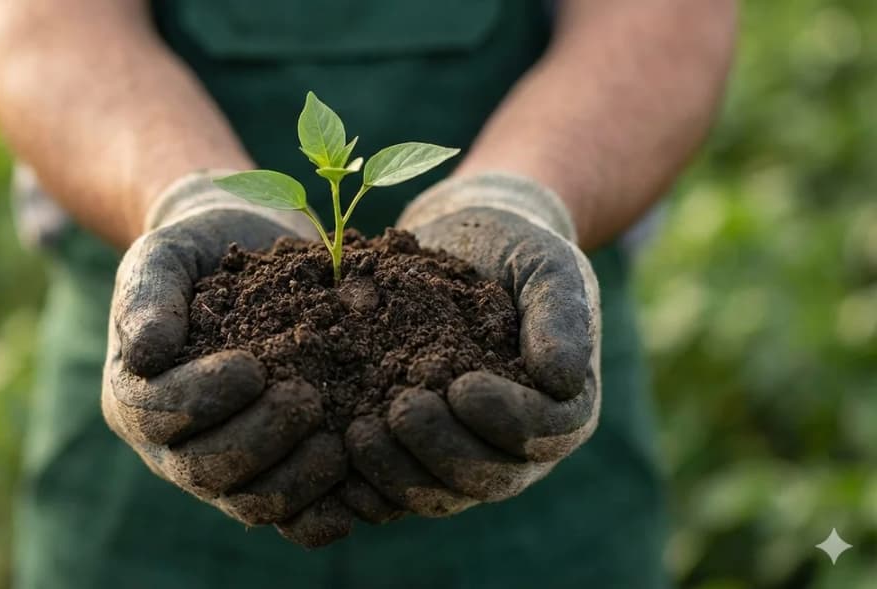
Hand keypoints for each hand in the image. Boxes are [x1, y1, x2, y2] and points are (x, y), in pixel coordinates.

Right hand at [101, 172, 353, 546]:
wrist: (250, 253)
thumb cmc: (200, 252)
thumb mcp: (164, 254)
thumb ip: (148, 297)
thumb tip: (145, 354)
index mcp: (135, 397)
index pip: (157, 415)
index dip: (202, 400)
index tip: (253, 367)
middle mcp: (173, 447)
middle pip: (204, 471)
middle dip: (257, 441)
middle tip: (306, 399)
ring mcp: (225, 469)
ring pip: (251, 503)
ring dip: (296, 481)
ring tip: (337, 443)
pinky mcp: (274, 475)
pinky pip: (293, 519)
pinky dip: (322, 513)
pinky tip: (354, 489)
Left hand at [344, 174, 600, 515]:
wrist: (461, 242)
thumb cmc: (514, 251)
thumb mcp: (547, 266)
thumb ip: (561, 315)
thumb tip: (563, 379)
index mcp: (562, 409)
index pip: (543, 434)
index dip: (506, 420)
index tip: (463, 387)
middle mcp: (517, 450)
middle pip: (487, 477)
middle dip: (442, 451)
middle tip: (400, 413)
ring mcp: (465, 458)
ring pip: (437, 493)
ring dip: (396, 473)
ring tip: (357, 434)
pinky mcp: (416, 457)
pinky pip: (395, 489)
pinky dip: (366, 485)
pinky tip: (334, 465)